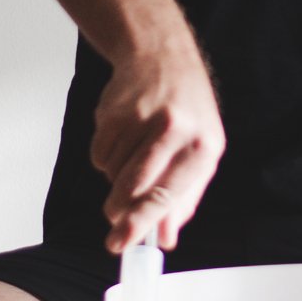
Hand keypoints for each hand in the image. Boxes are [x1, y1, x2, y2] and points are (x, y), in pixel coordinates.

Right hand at [89, 40, 224, 253]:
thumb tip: (165, 239)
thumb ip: (184, 198)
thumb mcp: (201, 152)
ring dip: (116, 177)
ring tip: (133, 155)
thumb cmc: (187, 111)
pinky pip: (99, 154)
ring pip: (112, 173)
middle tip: (114, 217)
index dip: (141, 224)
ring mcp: (141, 118)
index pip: (166, 195)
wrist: (162, 56)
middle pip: (132, 188)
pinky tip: (123, 138)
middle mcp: (174, 130)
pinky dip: (106, 157)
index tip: (121, 244)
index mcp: (202, 145)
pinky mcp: (114, 111)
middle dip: (118, 209)